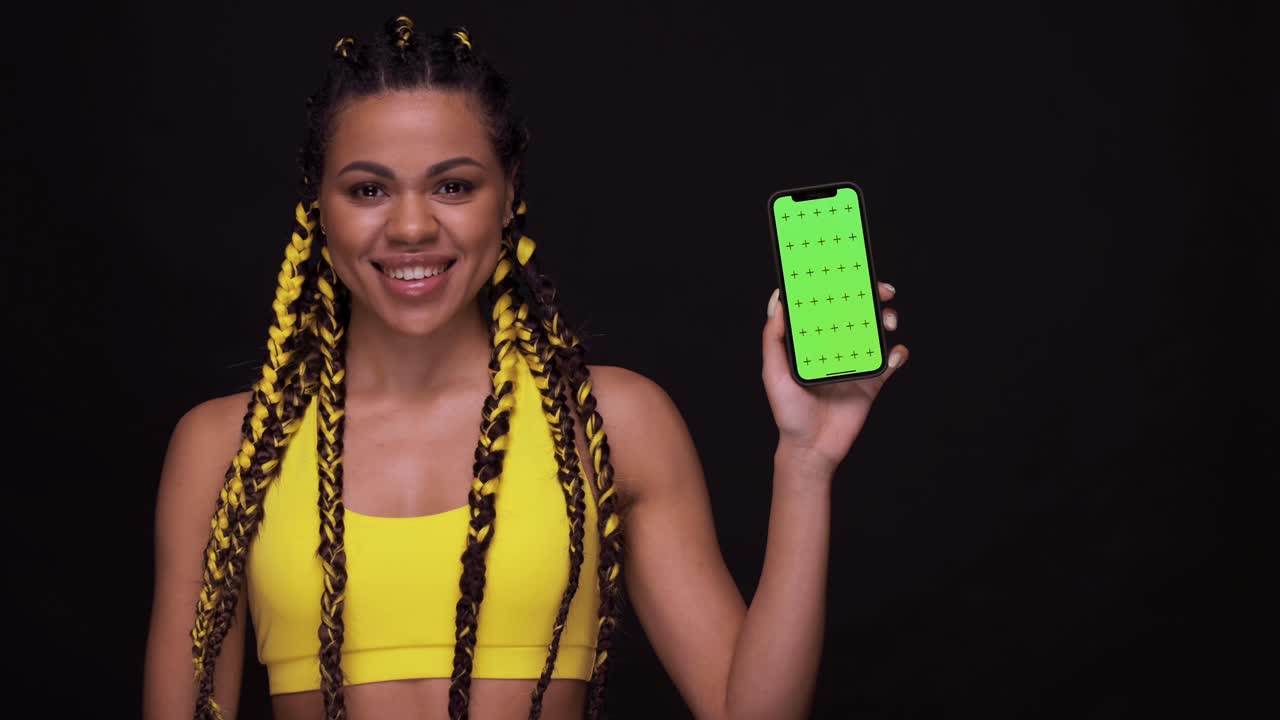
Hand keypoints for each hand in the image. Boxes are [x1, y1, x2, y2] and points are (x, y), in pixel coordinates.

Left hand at [761, 281, 907, 471]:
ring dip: (888, 319)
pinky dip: (899, 353)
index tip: (850, 272)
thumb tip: (778, 301)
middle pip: (860, 312)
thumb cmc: (788, 412)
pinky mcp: (874, 381)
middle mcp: (837, 346)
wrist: (811, 449)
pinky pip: (892, 361)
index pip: (830, 305)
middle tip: (882, 291)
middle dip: (874, 295)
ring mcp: (857, 362)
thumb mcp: (772, 372)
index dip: (842, 286)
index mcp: (814, 340)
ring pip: (878, 331)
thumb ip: (773, 338)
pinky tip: (894, 354)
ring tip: (887, 321)